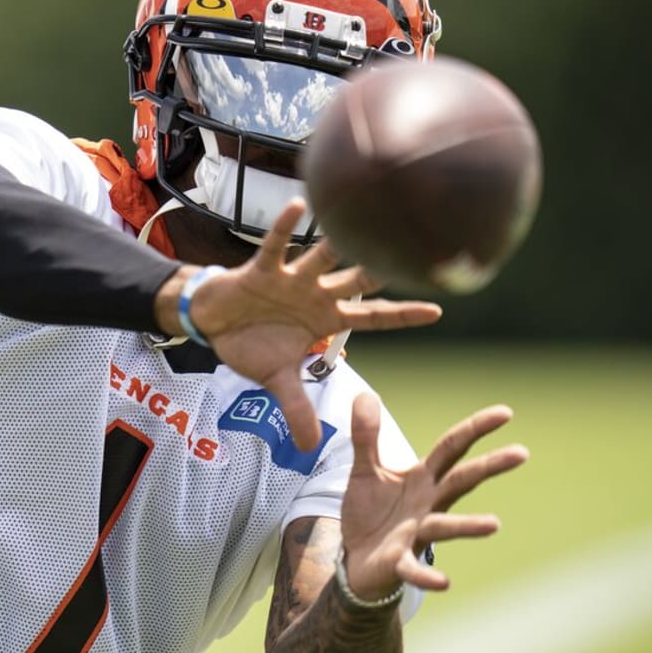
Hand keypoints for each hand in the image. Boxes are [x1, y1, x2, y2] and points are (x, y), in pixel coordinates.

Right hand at [188, 198, 441, 450]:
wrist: (213, 325)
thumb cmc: (250, 344)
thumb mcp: (277, 381)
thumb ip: (296, 408)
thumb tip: (310, 446)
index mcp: (326, 319)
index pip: (373, 317)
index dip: (403, 315)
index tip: (438, 311)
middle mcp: (316, 294)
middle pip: (356, 281)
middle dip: (380, 270)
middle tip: (409, 252)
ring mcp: (292, 280)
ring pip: (321, 259)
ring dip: (337, 244)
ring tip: (357, 224)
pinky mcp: (262, 270)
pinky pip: (275, 245)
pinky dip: (284, 227)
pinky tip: (297, 205)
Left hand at [339, 393, 529, 598]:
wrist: (356, 558)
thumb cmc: (371, 512)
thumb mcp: (365, 469)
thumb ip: (366, 436)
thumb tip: (365, 393)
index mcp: (422, 478)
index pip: (452, 447)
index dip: (476, 429)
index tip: (506, 412)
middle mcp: (428, 504)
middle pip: (461, 481)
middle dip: (489, 466)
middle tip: (522, 452)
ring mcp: (418, 534)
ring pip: (445, 526)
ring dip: (468, 526)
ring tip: (494, 524)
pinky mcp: (401, 561)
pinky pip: (415, 569)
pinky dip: (427, 575)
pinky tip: (443, 581)